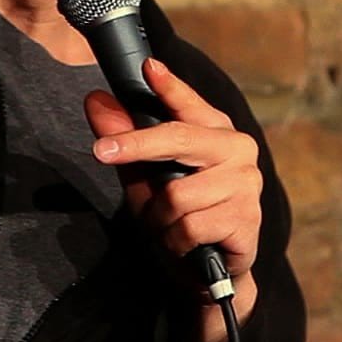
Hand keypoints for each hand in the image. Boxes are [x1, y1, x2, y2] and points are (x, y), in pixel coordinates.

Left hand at [83, 57, 261, 341]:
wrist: (207, 273)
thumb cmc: (178, 215)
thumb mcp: (142, 175)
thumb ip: (122, 138)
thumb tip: (95, 100)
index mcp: (214, 130)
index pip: (189, 102)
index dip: (169, 86)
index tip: (148, 68)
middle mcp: (237, 149)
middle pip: (178, 138)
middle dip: (136, 146)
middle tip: (101, 152)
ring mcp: (246, 184)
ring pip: (177, 193)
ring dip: (159, 218)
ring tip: (168, 226)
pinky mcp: (246, 219)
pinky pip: (190, 226)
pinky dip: (175, 240)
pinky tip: (185, 243)